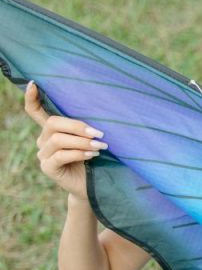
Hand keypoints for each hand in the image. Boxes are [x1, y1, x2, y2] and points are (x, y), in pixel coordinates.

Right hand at [24, 81, 106, 200]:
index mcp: (52, 129)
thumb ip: (87, 126)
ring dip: (82, 141)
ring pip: (58, 140)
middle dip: (77, 126)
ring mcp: (43, 154)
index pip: (35, 111)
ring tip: (100, 145)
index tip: (34, 84)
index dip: (32, 98)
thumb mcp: (90, 138)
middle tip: (99, 133)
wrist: (92, 185)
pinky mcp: (48, 168)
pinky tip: (92, 154)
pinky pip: (61, 155)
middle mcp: (43, 140)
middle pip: (52, 123)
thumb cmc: (94, 158)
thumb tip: (100, 109)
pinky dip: (79, 153)